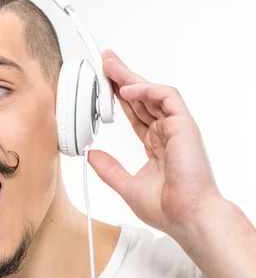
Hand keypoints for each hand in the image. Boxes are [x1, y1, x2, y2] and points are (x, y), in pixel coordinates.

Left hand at [88, 50, 222, 234]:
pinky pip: (166, 97)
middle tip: (105, 60)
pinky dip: (146, 89)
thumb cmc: (168, 208)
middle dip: (122, 77)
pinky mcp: (184, 125)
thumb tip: (91, 155)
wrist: (187, 218)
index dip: (117, 97)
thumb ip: (109, 168)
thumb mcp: (126, 185)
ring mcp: (176, 127)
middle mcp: (166, 133)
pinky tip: (127, 88)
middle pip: (141, 97)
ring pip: (152, 92)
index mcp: (155, 144)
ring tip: (110, 64)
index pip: (134, 112)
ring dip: (130, 77)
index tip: (102, 83)